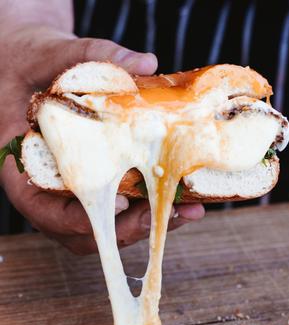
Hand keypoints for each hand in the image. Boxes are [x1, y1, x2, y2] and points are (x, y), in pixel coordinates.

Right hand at [0, 24, 204, 254]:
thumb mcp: (58, 53)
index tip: (117, 203)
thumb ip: (95, 55)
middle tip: (165, 215)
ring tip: (188, 211)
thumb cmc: (37, 62)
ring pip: (104, 227)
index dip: (75, 216)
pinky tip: (186, 200)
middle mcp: (46, 188)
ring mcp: (73, 192)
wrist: (38, 67)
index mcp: (22, 163)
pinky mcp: (99, 185)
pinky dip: (151, 210)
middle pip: (79, 229)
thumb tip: (146, 62)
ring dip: (147, 225)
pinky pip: (121, 210)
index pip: (40, 206)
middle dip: (126, 227)